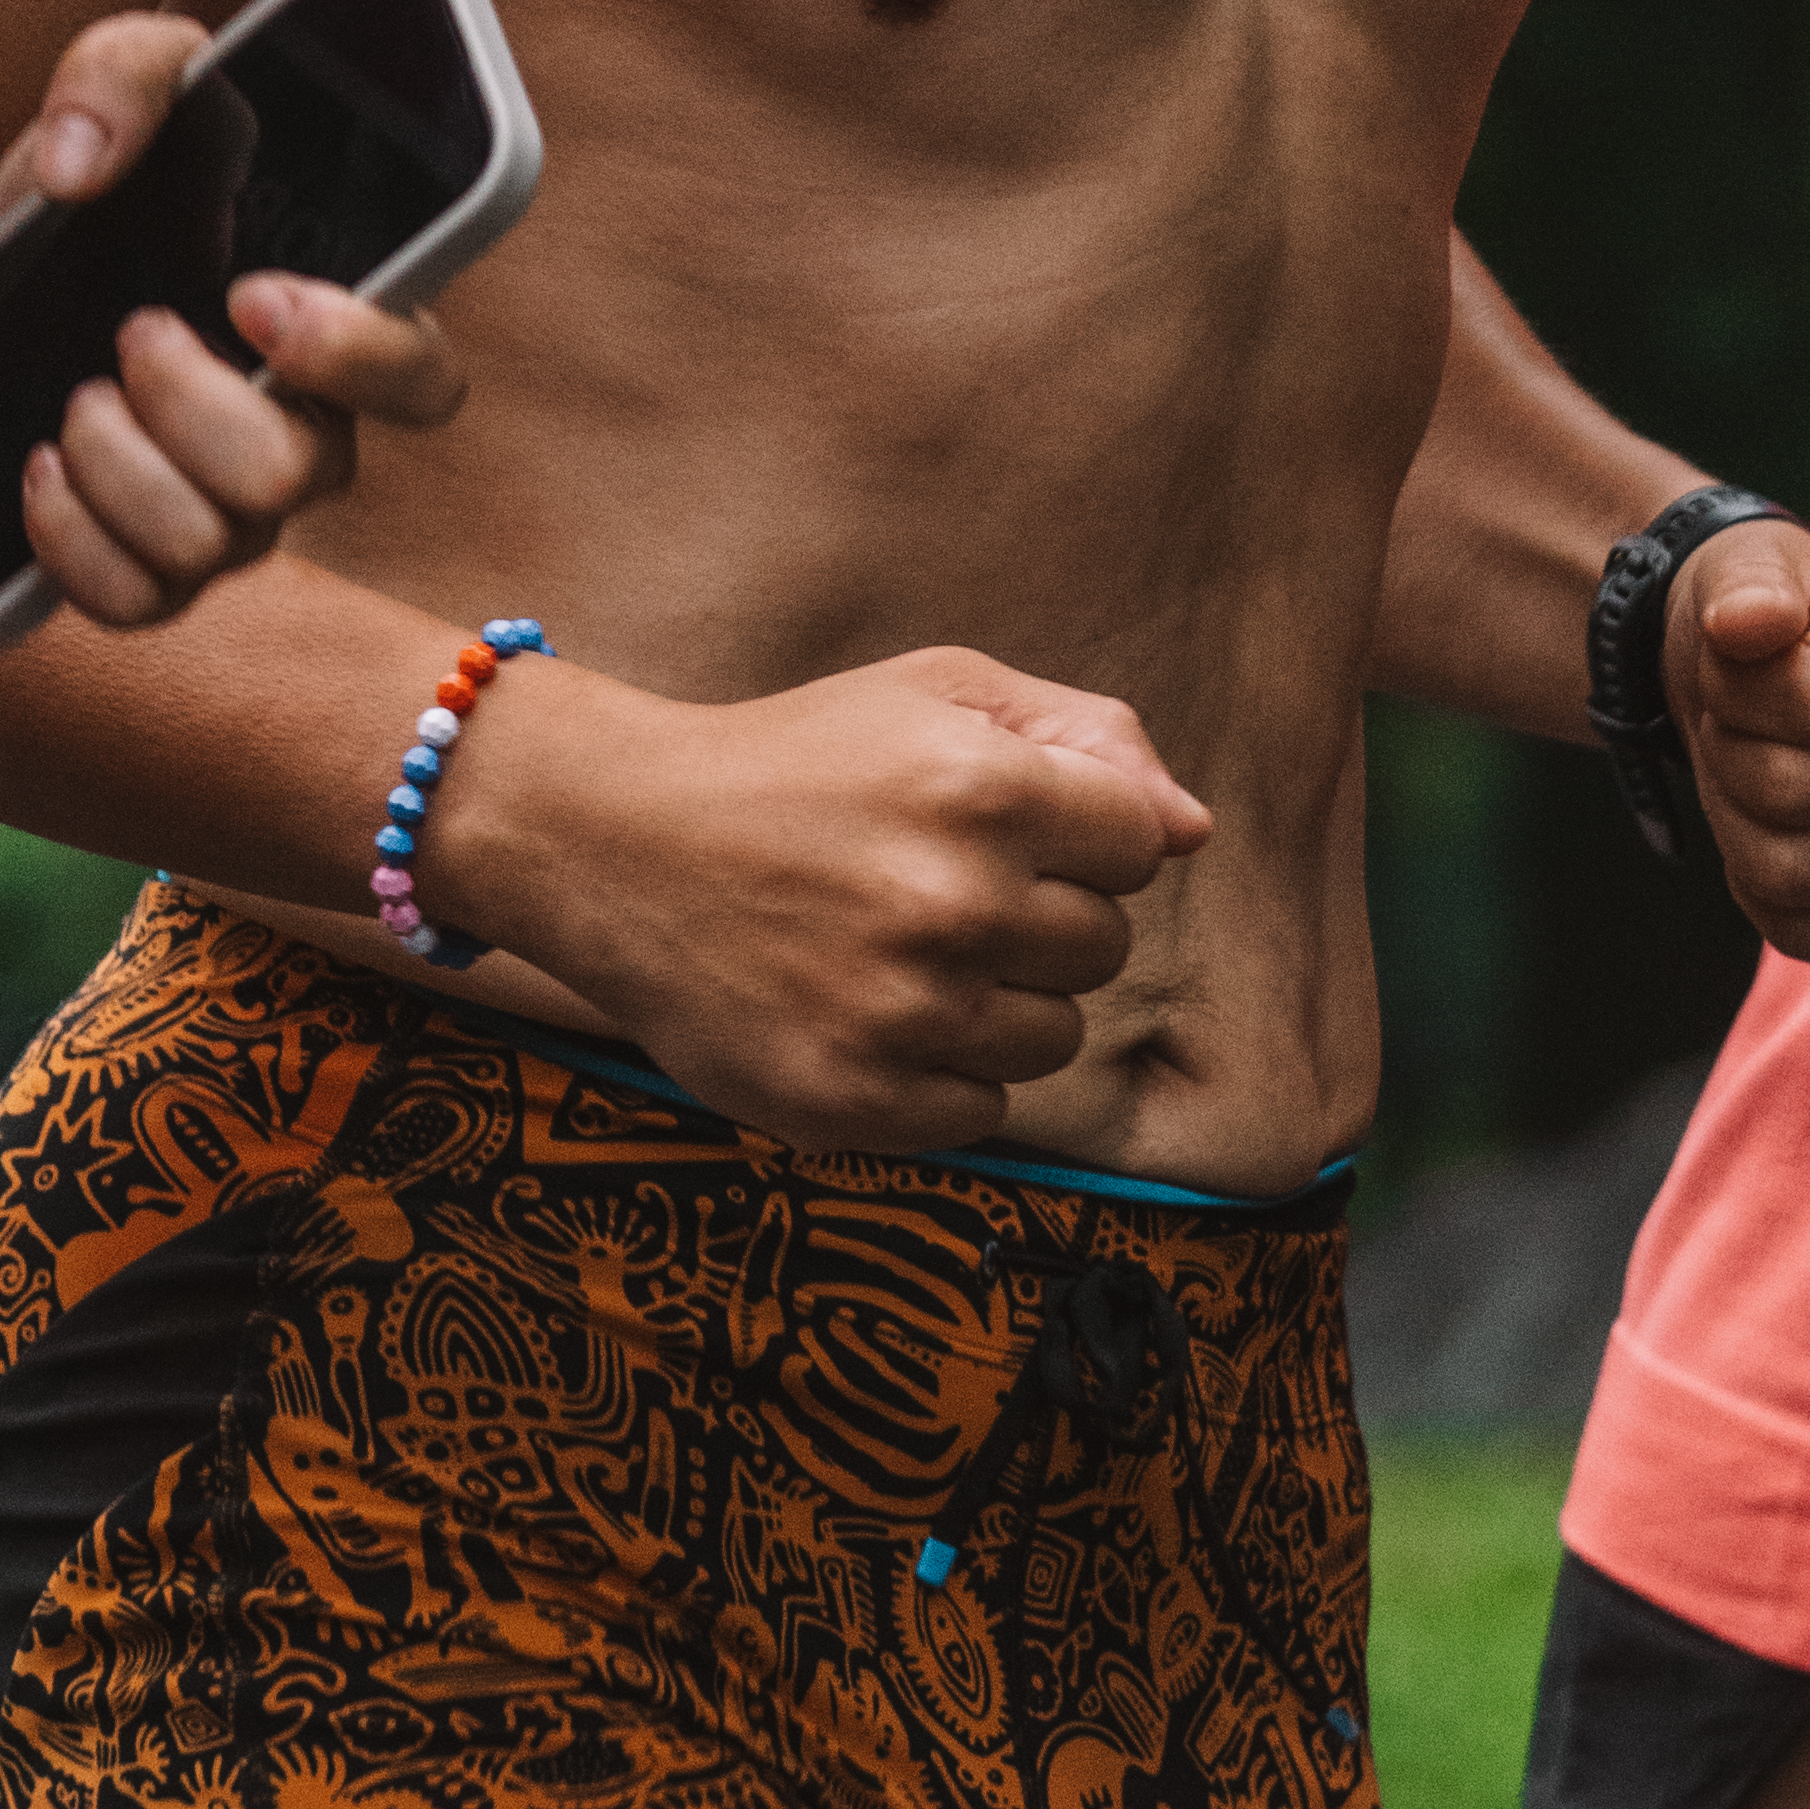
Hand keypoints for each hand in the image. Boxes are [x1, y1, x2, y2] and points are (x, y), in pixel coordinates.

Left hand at [0, 11, 477, 633]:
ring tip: (72, 394)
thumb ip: (122, 73)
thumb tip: (79, 168)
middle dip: (187, 402)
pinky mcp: (145, 576)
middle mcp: (303, 437)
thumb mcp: (112, 86)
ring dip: (115, 459)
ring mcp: (230, 519)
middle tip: (128, 329)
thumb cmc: (90, 196)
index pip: (424, 382)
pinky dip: (69, 534)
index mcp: (334, 326)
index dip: (359, 355)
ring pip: (207, 545)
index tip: (252, 294)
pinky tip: (40, 463)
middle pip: (295, 477)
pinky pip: (132, 604)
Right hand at [443, 638, 1209, 1144]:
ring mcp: (903, 1014)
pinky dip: (940, 1073)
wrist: (615, 842)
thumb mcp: (936, 694)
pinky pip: (981, 1114)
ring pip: (1053, 1038)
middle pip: (1102, 946)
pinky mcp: (856, 1102)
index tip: (1001, 828)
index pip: (1141, 845)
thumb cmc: (798, 760)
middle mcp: (951, 905)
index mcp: (982, 788)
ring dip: (997, 1002)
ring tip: (900, 951)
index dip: (1080, 835)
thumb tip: (1194, 831)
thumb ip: (1087, 739)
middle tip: (936, 887)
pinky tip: (867, 1010)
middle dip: (1040, 918)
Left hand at [1670, 524, 1809, 973]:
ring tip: (1763, 774)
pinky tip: (1782, 838)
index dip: (1732, 690)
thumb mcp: (1751, 568)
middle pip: (1790, 791)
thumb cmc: (1778, 621)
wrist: (1787, 688)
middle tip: (1744, 726)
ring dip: (1739, 825)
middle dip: (1728, 755)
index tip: (1737, 665)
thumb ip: (1747, 586)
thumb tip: (1742, 622)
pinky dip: (1766, 897)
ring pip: (1797, 875)